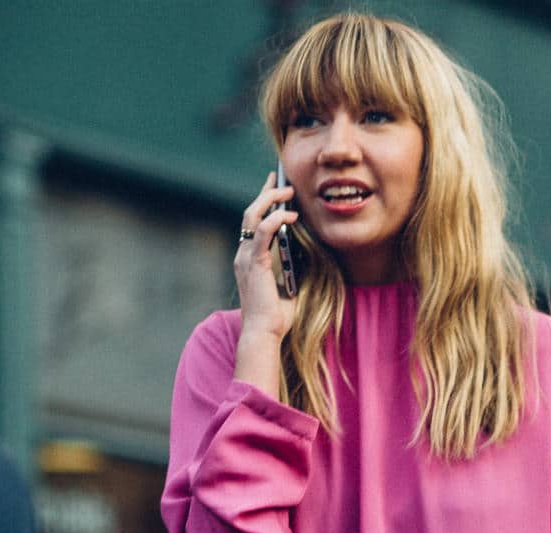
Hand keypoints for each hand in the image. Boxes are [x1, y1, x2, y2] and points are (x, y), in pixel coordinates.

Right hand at [234, 172, 299, 345]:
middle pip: (250, 213)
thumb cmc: (276, 318)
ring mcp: (245, 257)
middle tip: (282, 180)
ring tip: (289, 191)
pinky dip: (277, 218)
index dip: (263, 202)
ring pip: (253, 215)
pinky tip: (292, 214)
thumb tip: (307, 250)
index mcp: (249, 259)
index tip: (275, 187)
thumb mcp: (288, 285)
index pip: (253, 223)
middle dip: (266, 193)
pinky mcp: (254, 262)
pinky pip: (263, 231)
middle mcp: (243, 254)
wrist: (265, 334)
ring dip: (271, 199)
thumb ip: (292, 266)